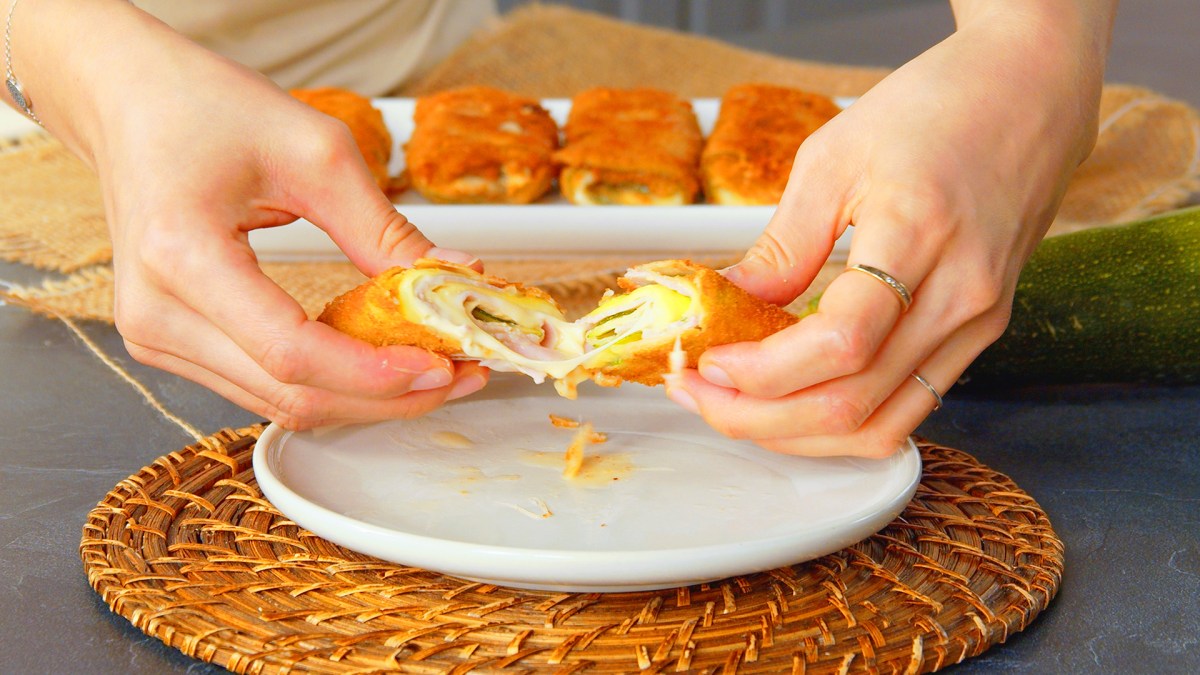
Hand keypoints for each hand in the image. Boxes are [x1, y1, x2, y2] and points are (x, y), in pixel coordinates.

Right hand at [20, 1, 486, 428]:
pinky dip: (328, 382)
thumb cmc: (206, 109)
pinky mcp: (170, 343)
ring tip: (433, 370)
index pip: (291, 352)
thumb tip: (455, 279)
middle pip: (290, 394)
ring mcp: (155, 336)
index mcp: (181, 255)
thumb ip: (383, 230)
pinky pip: (261, 385)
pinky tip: (378, 362)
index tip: (442, 365)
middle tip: (459, 374)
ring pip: (278, 403)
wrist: (129, 101)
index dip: (375, 373)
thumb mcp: (316, 152)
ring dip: (363, 398)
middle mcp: (155, 313)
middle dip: (386, 397)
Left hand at [665, 2, 1114, 455]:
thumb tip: (726, 304)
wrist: (1031, 90)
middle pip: (852, 403)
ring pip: (880, 427)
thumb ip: (782, 245)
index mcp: (920, 232)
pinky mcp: (980, 335)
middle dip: (756, 416)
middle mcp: (962, 294)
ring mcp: (978, 324)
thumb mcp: (835, 157)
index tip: (706, 361)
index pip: (840, 342)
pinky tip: (792, 401)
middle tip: (696, 393)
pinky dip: (841, 422)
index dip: (762, 370)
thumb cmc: (935, 107)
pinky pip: (907, 410)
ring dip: (795, 435)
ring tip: (734, 406)